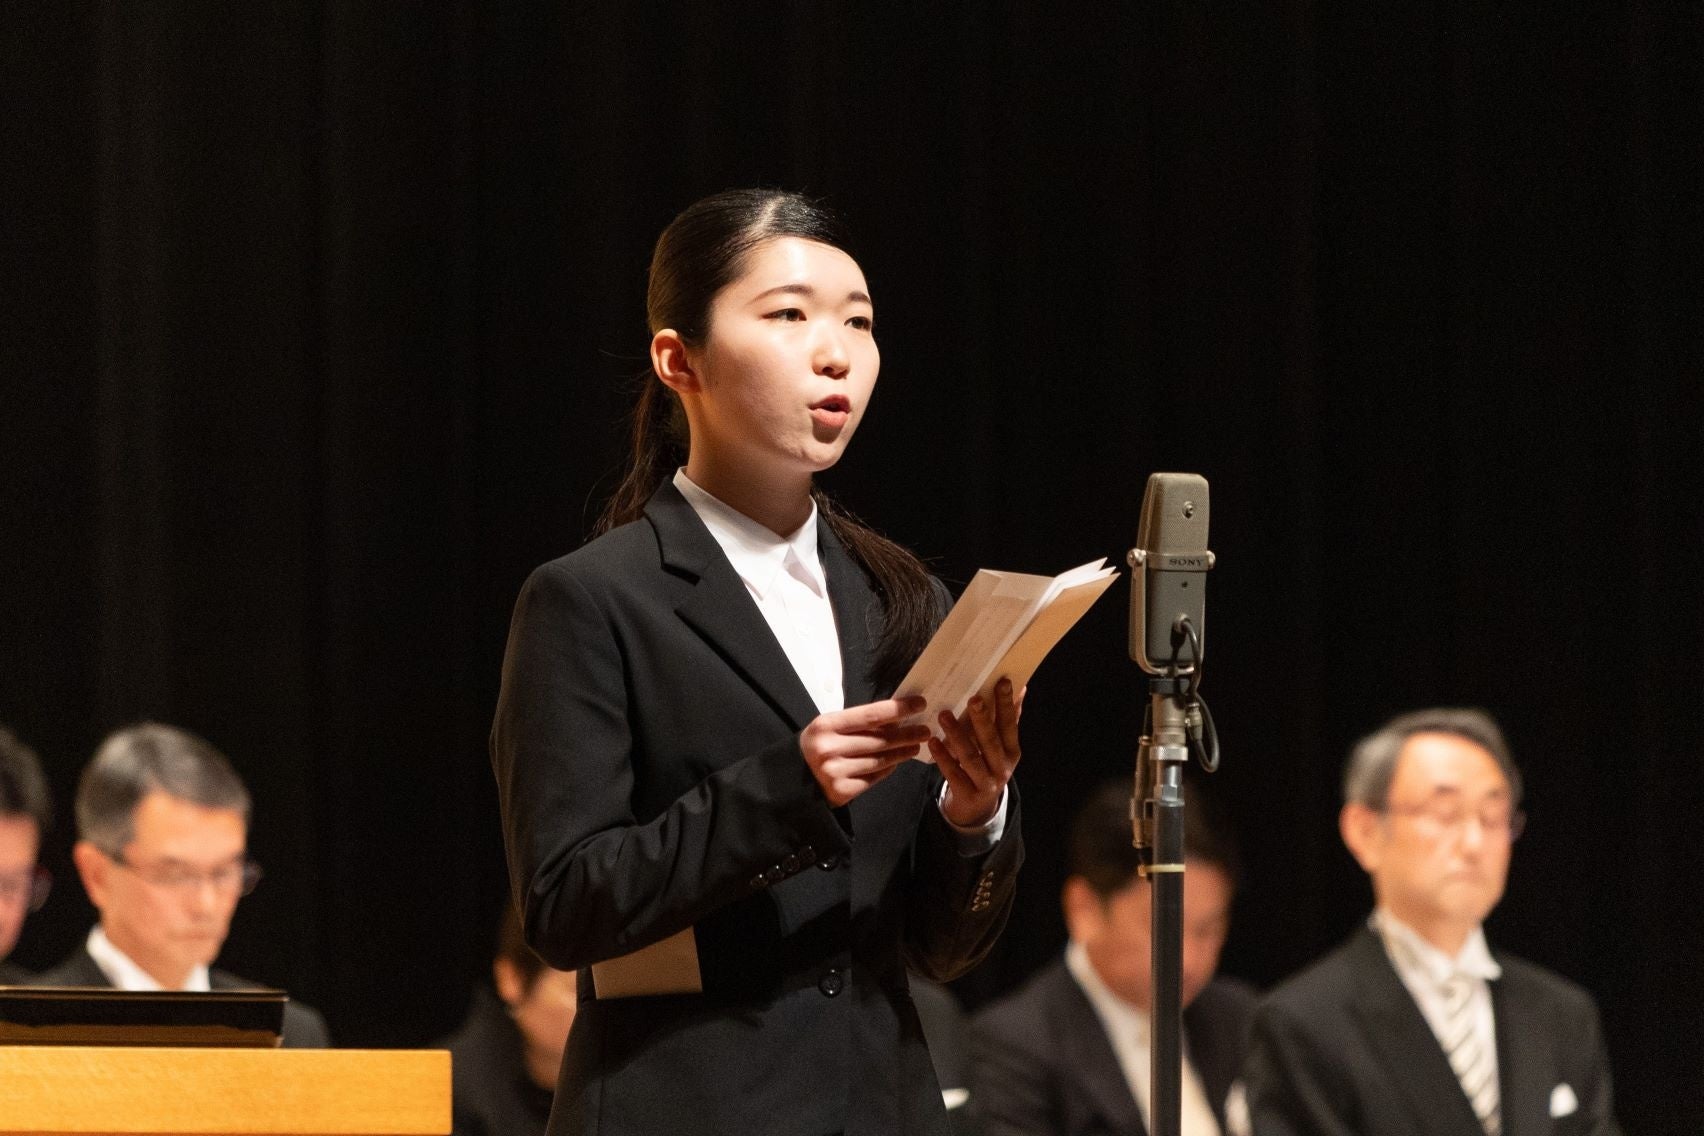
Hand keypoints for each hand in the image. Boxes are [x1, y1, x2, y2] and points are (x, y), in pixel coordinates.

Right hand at [800, 696, 932, 806]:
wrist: (794, 777)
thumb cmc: (818, 745)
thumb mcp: (831, 726)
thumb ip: (858, 722)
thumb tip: (896, 718)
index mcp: (826, 725)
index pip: (870, 715)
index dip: (898, 709)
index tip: (920, 704)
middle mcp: (830, 749)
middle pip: (879, 740)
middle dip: (907, 734)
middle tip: (926, 730)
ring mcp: (836, 772)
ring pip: (879, 760)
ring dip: (902, 752)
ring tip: (916, 745)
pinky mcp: (842, 791)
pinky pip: (873, 777)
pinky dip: (887, 769)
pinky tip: (897, 762)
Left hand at [931, 678, 1023, 827]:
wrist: (977, 808)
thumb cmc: (989, 766)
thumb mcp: (1002, 747)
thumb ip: (1009, 719)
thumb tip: (1021, 687)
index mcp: (1012, 751)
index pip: (1010, 725)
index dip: (1007, 705)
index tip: (1002, 682)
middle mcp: (1002, 767)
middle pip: (991, 741)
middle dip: (983, 719)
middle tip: (973, 698)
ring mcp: (986, 783)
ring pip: (971, 757)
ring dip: (957, 735)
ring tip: (944, 715)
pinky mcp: (968, 794)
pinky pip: (954, 774)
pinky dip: (943, 757)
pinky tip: (933, 741)